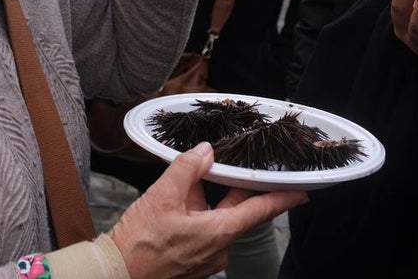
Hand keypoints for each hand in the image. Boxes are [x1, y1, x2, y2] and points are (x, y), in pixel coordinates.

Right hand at [110, 143, 306, 278]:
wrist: (117, 275)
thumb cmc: (138, 245)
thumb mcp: (161, 197)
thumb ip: (187, 169)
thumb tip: (206, 151)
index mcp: (218, 233)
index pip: (260, 210)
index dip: (281, 198)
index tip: (301, 191)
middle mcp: (218, 249)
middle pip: (238, 213)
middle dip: (238, 189)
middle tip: (243, 168)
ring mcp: (206, 259)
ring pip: (218, 221)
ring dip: (211, 201)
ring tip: (195, 178)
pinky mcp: (193, 263)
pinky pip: (204, 233)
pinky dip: (198, 214)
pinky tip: (180, 202)